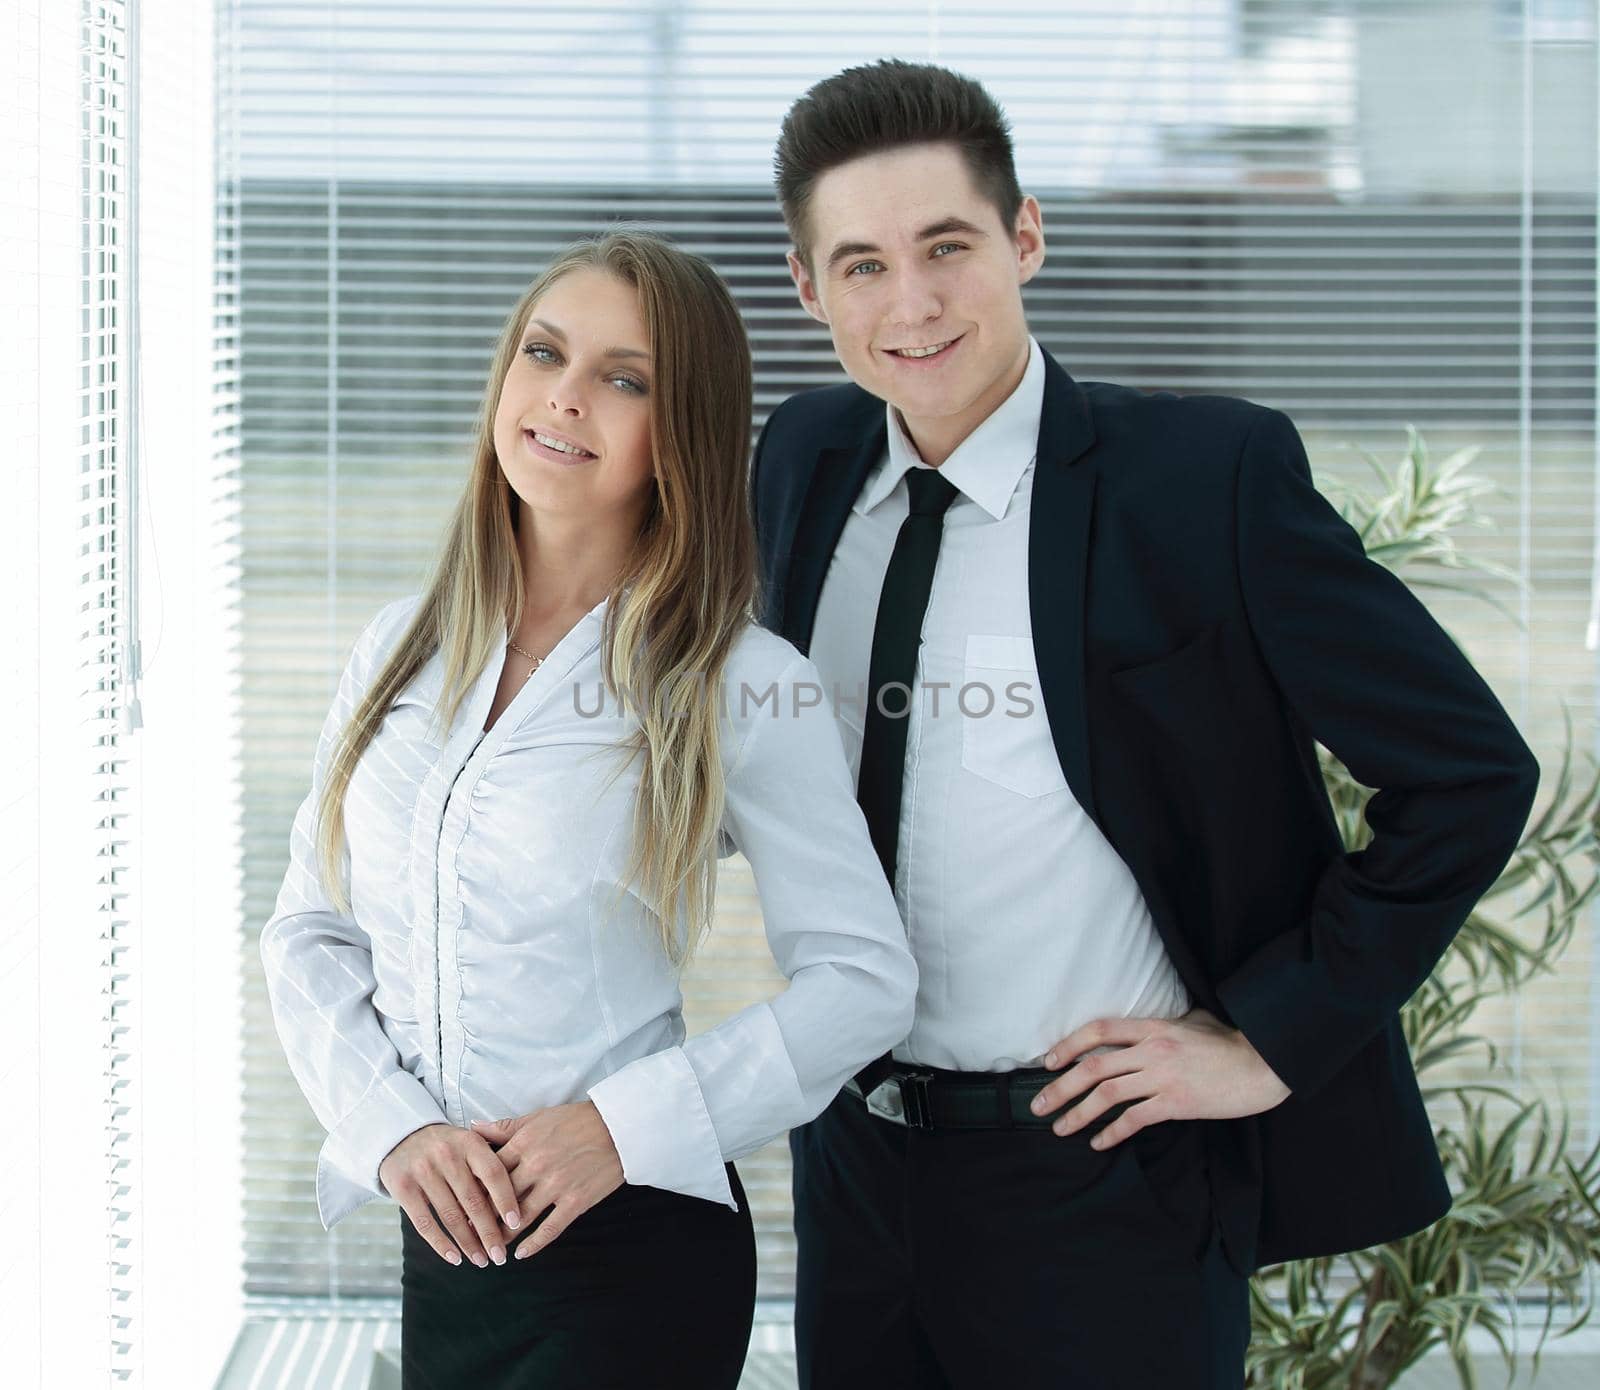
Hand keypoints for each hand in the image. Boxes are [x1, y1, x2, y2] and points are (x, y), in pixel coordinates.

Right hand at [379, 1122, 523, 1268]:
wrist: (402, 1134)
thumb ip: (490, 1166)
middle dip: (489, 1232)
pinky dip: (441, 1244)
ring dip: (468, 1243)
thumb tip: (515, 1205)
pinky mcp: (402, 1187)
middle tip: (500, 1255)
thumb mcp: (470, 1143)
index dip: (506, 1200)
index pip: (494, 1174)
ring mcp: (423, 1171)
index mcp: (470, 1142)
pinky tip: (454, 1258)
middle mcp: (447, 1155)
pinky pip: (424, 1222)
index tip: (517, 1224)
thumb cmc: (448, 1146)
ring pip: (451, 1215)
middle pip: (473, 1201)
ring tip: (481, 1260)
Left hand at [469, 1100, 624, 1259]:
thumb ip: (505, 1127)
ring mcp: (556, 1185)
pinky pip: (550, 1227)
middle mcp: (536, 1166)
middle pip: (500, 1199)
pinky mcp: (576, 1201)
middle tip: (469, 1235)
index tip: (460, 1206)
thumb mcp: (538, 1118)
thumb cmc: (577, 1120)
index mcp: (524, 1144)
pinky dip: (534, 1243)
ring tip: (491, 1249)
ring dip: (503, 1236)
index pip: (488, 1173)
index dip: (473, 1191)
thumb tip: (473, 1128)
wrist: (617, 1127)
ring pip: (521, 1217)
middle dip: (482, 1219)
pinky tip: (521, 1254)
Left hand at [1029, 1007, 1290, 1149]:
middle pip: (1093, 1068)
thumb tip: (1142, 1030)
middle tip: (1038, 1106)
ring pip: (1107, 1095)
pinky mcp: (1177, 1104)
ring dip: (1078, 1114)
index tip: (1048, 1062)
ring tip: (1060, 1128)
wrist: (1264, 1065)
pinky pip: (1135, 1120)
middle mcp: (1152, 1050)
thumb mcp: (1193, 1022)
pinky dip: (1112, 1132)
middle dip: (1060, 1088)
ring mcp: (1163, 1077)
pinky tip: (1098, 1143)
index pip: (1099, 1031)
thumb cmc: (1231, 1042)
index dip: (1069, 1045)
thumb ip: (1163, 1024)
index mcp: (1154, 1026)